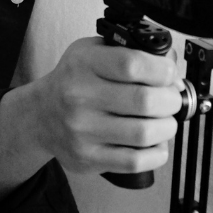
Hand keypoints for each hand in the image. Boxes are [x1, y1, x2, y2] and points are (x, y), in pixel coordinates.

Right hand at [0, 36, 183, 199]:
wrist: (41, 115)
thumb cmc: (75, 80)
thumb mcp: (93, 51)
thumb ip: (130, 50)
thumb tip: (171, 63)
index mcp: (84, 64)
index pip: (133, 64)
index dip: (163, 69)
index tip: (170, 74)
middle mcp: (80, 97)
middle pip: (145, 100)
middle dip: (171, 100)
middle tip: (172, 99)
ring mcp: (83, 131)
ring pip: (145, 133)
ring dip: (167, 127)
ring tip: (165, 120)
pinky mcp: (88, 158)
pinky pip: (135, 161)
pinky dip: (157, 153)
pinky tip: (155, 142)